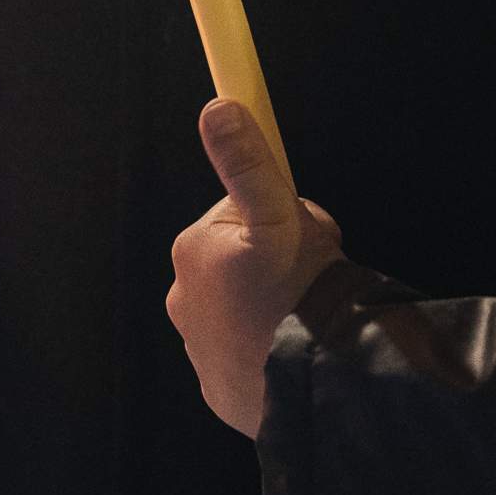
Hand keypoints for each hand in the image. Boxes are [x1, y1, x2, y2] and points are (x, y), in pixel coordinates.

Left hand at [166, 99, 344, 437]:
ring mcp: (198, 348)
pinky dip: (267, 348)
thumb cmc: (298, 295)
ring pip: (243, 307)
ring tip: (304, 318)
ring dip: (270, 307)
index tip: (302, 237)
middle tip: (311, 279)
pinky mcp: (218, 387)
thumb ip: (247, 162)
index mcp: (193, 250)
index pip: (239, 215)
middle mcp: (183, 297)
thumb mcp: (279, 217)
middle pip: (240, 262)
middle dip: (274, 263)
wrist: (313, 388)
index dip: (279, 219)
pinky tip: (292, 350)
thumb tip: (218, 107)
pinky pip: (245, 354)